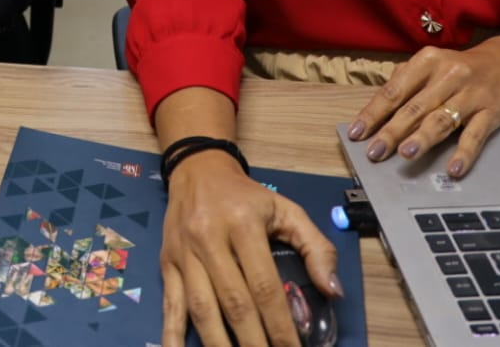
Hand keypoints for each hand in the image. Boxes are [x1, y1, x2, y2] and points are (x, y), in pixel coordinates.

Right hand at [162, 150, 341, 346]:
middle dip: (254, 344)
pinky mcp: (167, 264)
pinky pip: (170, 305)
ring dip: (220, 345)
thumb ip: (316, 247)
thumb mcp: (286, 210)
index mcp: (243, 225)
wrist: (198, 170)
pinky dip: (172, 335)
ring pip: (202, 309)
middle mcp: (210, 239)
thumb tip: (332, 291)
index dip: (280, 326)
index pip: (265, 287)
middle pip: (234, 304)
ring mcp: (184, 254)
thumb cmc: (246, 196)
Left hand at [349, 37, 499, 177]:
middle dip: (392, 131)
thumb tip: (376, 111)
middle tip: (375, 151)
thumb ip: (405, 82)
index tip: (357, 133)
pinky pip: (476, 135)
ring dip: (423, 138)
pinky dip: (464, 153)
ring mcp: (471, 94)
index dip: (374, 113)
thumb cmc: (458, 68)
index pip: (394, 91)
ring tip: (406, 154)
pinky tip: (453, 168)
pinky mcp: (492, 111)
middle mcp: (449, 75)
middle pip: (415, 107)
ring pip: (442, 119)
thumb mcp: (430, 64)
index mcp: (427, 61)